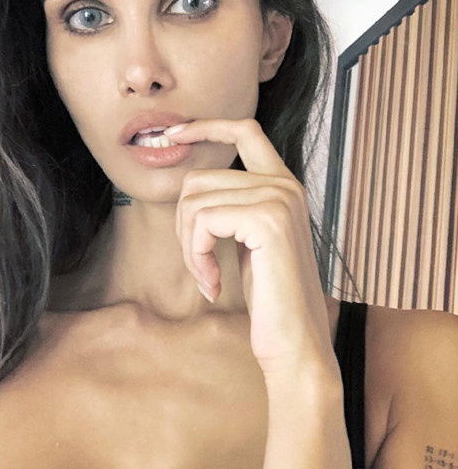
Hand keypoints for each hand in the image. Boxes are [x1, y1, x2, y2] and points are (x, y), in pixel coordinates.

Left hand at [164, 117, 339, 391]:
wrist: (295, 343)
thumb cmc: (269, 299)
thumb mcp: (246, 243)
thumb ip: (230, 208)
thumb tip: (189, 187)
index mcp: (283, 185)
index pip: (244, 131)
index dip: (206, 126)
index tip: (174, 134)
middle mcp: (285, 184)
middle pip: (198, 180)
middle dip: (183, 227)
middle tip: (200, 267)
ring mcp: (279, 198)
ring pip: (194, 202)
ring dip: (189, 248)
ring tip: (208, 278)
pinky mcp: (267, 219)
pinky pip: (202, 222)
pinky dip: (196, 257)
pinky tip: (213, 286)